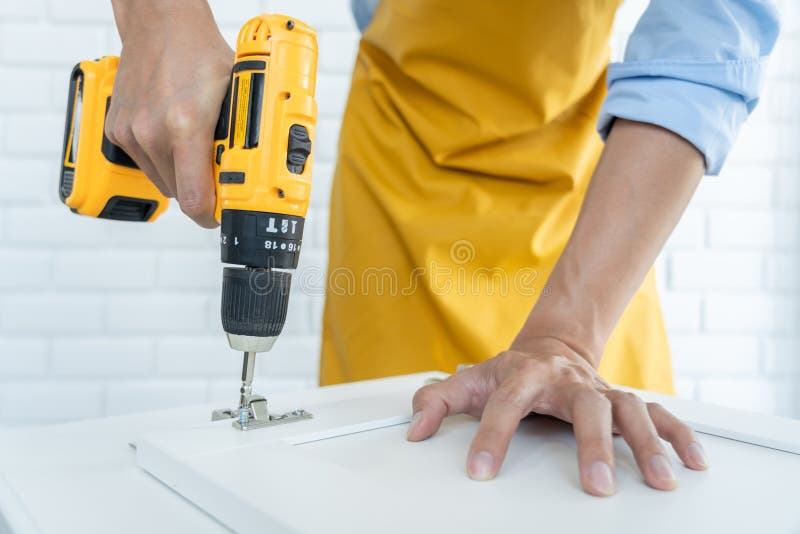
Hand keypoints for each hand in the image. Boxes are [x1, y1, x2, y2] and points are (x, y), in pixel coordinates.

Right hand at [106, 0, 232, 227]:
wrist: (160, 24)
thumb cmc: (199, 54)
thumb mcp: (237, 96)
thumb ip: (242, 138)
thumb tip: (253, 174)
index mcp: (185, 125)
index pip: (195, 199)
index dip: (211, 214)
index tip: (222, 212)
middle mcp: (152, 132)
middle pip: (181, 194)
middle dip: (202, 190)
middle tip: (218, 174)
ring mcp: (131, 132)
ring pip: (163, 182)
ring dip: (182, 176)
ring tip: (196, 148)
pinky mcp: (117, 130)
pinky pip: (146, 164)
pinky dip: (163, 159)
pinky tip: (175, 136)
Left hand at [407, 336, 708, 495]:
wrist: (552, 344)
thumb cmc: (513, 369)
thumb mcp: (470, 379)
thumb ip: (437, 400)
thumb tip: (414, 429)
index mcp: (526, 374)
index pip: (505, 405)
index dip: (490, 437)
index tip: (480, 471)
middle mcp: (569, 381)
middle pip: (586, 406)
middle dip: (593, 445)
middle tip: (597, 486)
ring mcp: (600, 389)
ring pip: (631, 409)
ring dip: (648, 443)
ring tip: (661, 479)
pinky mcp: (623, 400)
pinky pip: (660, 413)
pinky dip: (680, 435)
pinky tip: (693, 462)